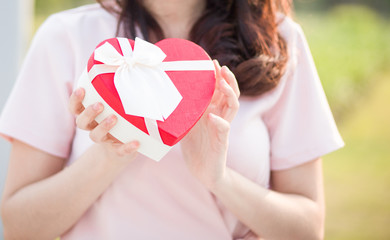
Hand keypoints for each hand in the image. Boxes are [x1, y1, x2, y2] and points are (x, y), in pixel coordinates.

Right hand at [68, 88, 138, 163]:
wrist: (121, 151)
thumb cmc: (118, 122)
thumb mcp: (116, 108)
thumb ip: (116, 94)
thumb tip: (123, 69)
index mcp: (90, 117)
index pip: (75, 108)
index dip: (75, 100)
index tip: (81, 90)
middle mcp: (93, 128)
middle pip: (82, 122)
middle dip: (89, 112)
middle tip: (100, 105)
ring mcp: (104, 141)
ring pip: (95, 136)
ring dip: (103, 127)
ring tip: (114, 118)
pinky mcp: (117, 152)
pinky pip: (120, 151)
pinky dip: (127, 147)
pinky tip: (136, 143)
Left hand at [181, 60, 239, 190]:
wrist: (202, 171)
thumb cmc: (195, 147)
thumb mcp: (186, 125)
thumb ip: (182, 112)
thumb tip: (163, 97)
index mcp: (212, 111)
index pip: (218, 90)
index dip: (217, 76)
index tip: (211, 62)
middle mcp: (220, 117)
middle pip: (230, 94)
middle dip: (227, 79)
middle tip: (221, 67)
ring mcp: (222, 128)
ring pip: (232, 107)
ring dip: (229, 94)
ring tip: (222, 84)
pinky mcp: (222, 142)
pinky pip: (224, 129)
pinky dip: (219, 122)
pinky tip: (211, 117)